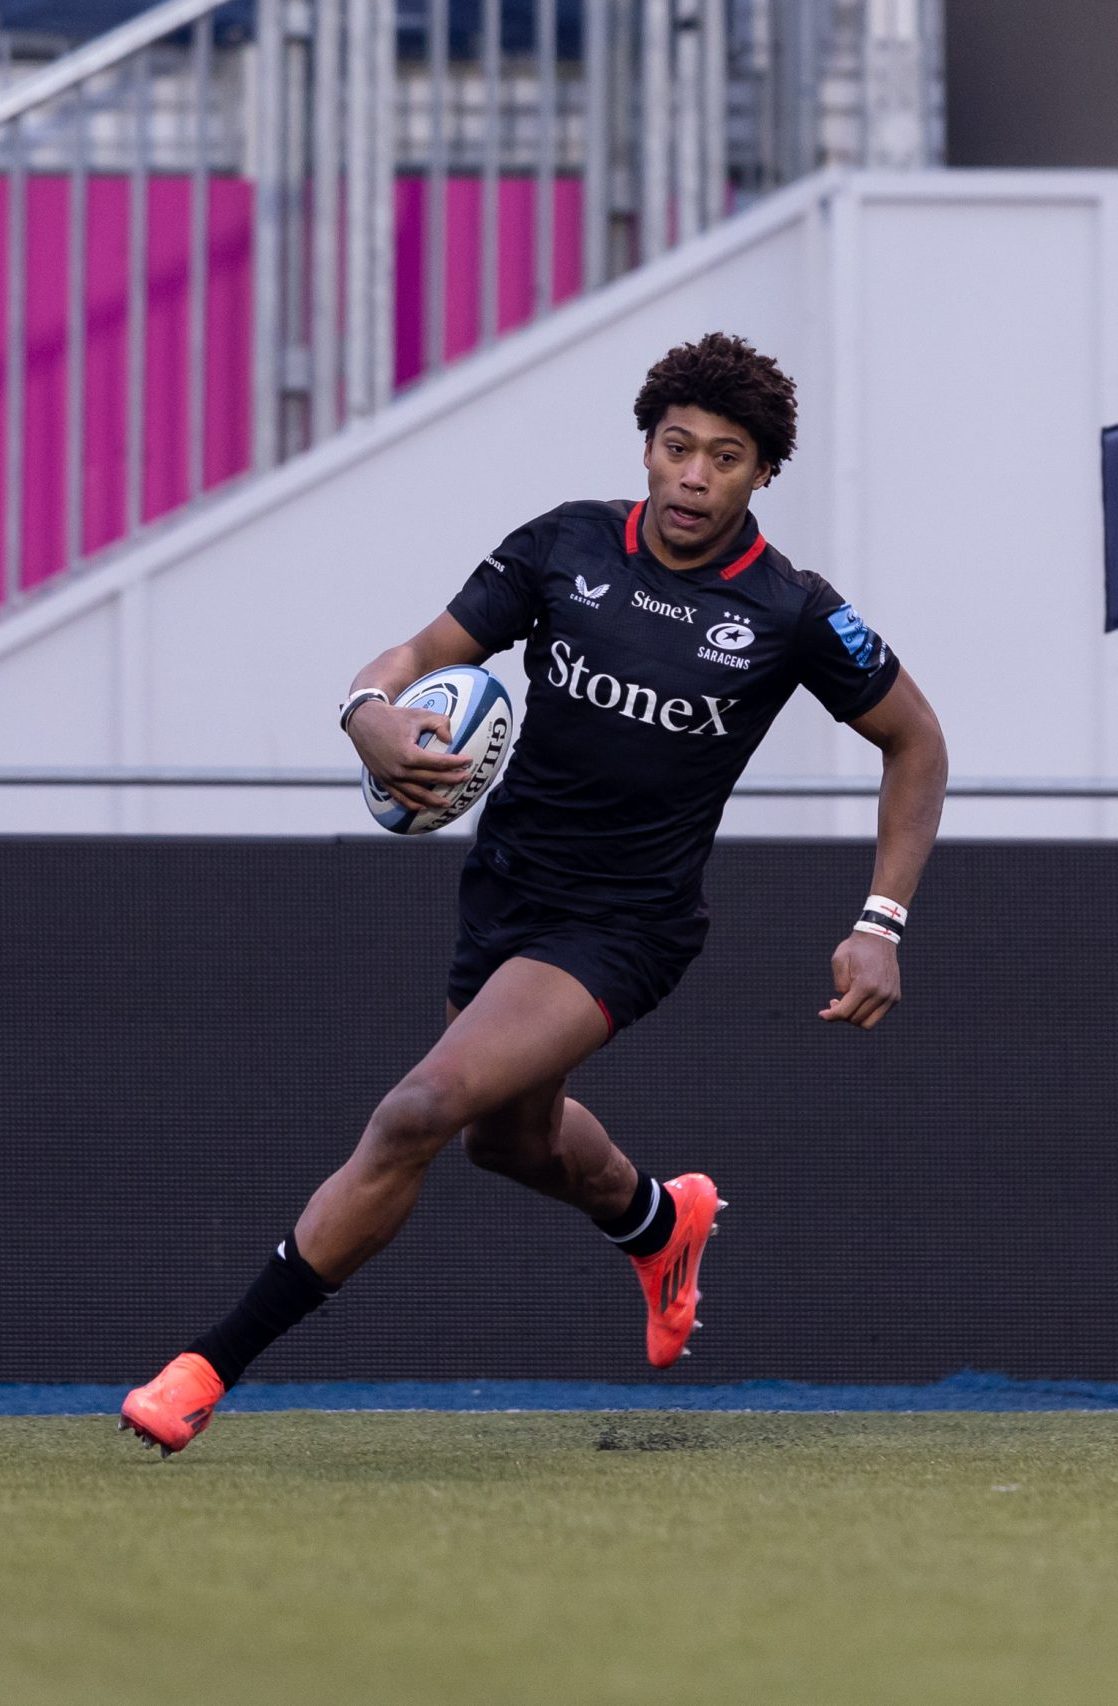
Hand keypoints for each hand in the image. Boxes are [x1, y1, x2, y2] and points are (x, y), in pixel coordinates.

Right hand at [347, 701, 471, 811]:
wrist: (363, 720)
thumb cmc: (393, 716)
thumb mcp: (418, 715)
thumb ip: (438, 723)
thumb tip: (450, 739)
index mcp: (408, 754)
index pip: (439, 763)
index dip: (456, 762)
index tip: (469, 760)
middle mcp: (399, 770)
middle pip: (431, 779)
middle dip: (451, 780)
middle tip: (466, 777)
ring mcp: (389, 778)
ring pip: (416, 794)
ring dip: (434, 800)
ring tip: (449, 803)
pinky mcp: (382, 780)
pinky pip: (398, 797)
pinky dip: (411, 804)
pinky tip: (423, 806)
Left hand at [819, 932, 899, 1029]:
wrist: (879, 937)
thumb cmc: (856, 948)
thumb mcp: (839, 960)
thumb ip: (839, 984)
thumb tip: (842, 1003)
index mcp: (865, 985)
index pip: (845, 1012)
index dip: (831, 1016)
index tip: (822, 1014)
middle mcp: (881, 994)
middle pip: (856, 1019)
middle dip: (842, 1015)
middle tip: (834, 1002)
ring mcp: (890, 996)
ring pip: (868, 1023)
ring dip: (854, 1017)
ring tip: (847, 1003)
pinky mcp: (895, 997)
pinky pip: (878, 1015)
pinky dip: (866, 1012)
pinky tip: (859, 1000)